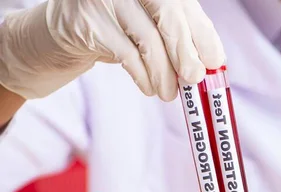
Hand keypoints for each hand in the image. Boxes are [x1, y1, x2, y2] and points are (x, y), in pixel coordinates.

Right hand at [0, 0, 224, 100]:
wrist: (65, 32)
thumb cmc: (120, 31)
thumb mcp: (152, 27)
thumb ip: (180, 39)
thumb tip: (212, 65)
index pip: (184, 5)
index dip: (203, 34)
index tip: (215, 61)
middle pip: (168, 16)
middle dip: (185, 53)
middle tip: (194, 79)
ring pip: (148, 39)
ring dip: (164, 74)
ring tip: (169, 94)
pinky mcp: (88, 21)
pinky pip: (127, 55)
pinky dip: (144, 77)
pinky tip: (150, 88)